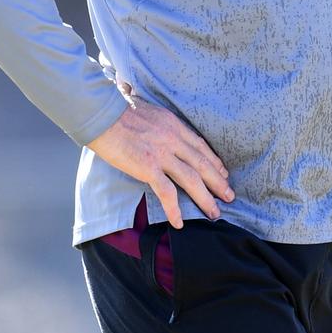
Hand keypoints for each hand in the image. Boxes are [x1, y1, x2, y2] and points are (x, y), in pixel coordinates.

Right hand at [87, 95, 234, 228]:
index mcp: (173, 124)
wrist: (102, 113)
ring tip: (214, 212)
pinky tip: (179, 222)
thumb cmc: (119, 110)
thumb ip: (159, 122)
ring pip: (191, 179)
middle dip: (218, 182)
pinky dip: (175, 209)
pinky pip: (166, 192)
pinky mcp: (148, 167)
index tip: (223, 173)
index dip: (214, 161)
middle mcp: (172, 138)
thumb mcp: (149, 110)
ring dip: (205, 198)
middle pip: (202, 163)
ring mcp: (162, 153)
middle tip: (229, 196)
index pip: (200, 145)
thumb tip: (159, 126)